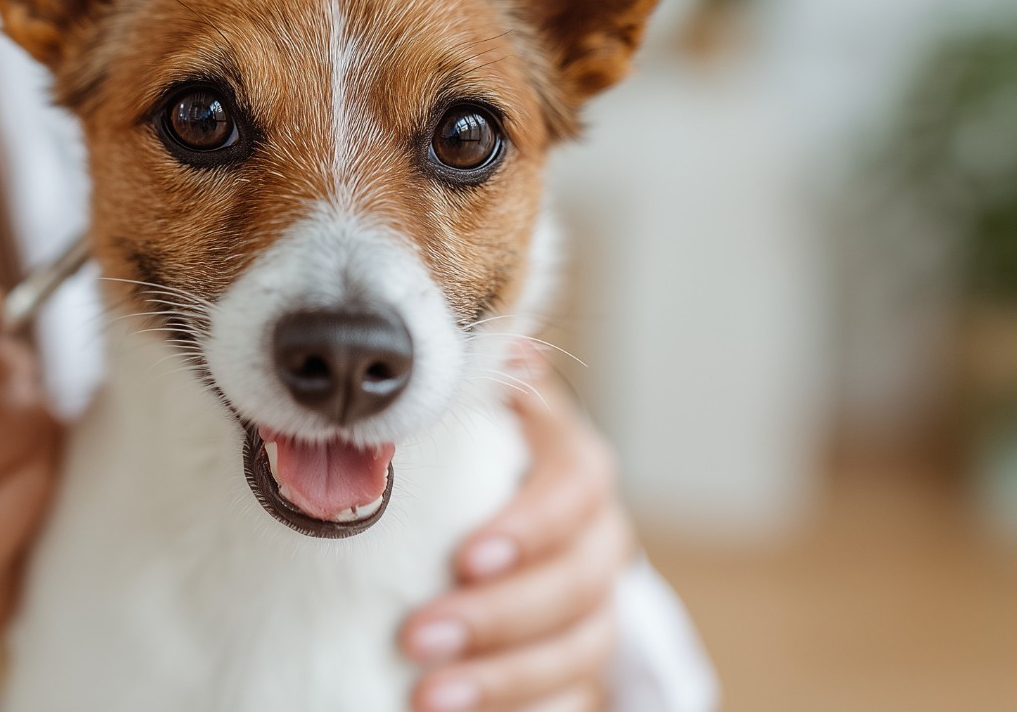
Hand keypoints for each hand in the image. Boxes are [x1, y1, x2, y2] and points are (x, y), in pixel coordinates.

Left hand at [399, 356, 633, 711]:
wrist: (494, 533)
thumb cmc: (470, 464)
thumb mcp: (476, 422)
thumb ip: (485, 389)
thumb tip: (507, 341)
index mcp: (577, 474)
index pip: (577, 491)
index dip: (531, 526)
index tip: (465, 557)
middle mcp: (599, 544)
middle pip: (578, 586)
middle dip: (497, 617)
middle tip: (417, 637)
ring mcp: (596, 614)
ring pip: (579, 653)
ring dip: (502, 680)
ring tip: (425, 696)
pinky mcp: (581, 673)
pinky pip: (576, 703)